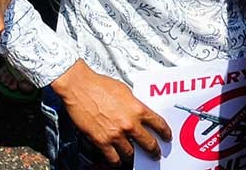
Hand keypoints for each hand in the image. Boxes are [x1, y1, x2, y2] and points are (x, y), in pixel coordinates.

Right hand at [51, 60, 171, 165]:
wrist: (78, 86)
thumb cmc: (98, 84)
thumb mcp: (124, 90)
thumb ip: (134, 104)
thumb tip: (138, 113)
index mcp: (137, 109)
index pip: (159, 125)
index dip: (165, 133)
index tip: (166, 137)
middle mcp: (129, 124)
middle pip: (149, 144)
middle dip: (154, 151)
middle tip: (154, 153)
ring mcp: (116, 134)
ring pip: (131, 154)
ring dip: (133, 155)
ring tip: (132, 155)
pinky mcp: (102, 141)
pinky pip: (113, 159)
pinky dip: (116, 161)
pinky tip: (116, 159)